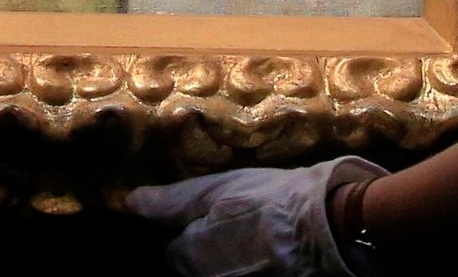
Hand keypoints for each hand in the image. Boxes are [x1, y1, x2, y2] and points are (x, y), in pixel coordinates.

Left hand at [125, 157, 385, 276]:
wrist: (327, 227)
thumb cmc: (268, 201)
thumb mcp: (217, 189)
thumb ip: (171, 201)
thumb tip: (130, 203)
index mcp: (189, 256)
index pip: (171, 253)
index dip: (184, 235)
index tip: (201, 222)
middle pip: (195, 270)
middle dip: (206, 254)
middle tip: (232, 231)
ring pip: (220, 274)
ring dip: (229, 262)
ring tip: (252, 241)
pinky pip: (246, 275)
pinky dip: (251, 267)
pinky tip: (268, 255)